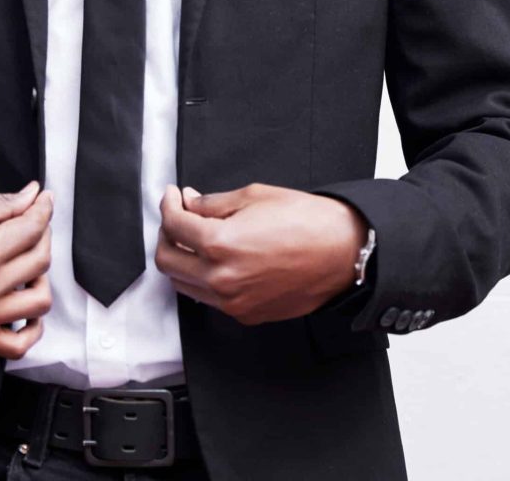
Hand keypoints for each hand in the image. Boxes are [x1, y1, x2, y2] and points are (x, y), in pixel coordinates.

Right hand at [0, 180, 52, 358]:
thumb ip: (1, 204)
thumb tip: (32, 195)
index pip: (33, 228)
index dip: (43, 208)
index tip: (43, 200)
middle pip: (40, 261)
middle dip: (43, 235)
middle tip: (33, 222)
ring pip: (39, 302)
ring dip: (40, 278)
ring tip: (26, 262)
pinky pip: (16, 345)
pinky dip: (31, 328)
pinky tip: (25, 305)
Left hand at [155, 182, 366, 324]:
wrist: (343, 253)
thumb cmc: (306, 221)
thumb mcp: (253, 196)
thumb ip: (213, 203)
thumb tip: (190, 203)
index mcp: (220, 244)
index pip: (173, 225)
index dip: (168, 204)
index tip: (173, 196)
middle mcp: (221, 279)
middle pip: (167, 260)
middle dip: (166, 233)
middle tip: (178, 215)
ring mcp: (233, 302)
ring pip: (183, 283)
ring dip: (181, 257)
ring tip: (194, 236)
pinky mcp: (245, 314)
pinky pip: (208, 298)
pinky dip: (202, 278)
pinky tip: (214, 258)